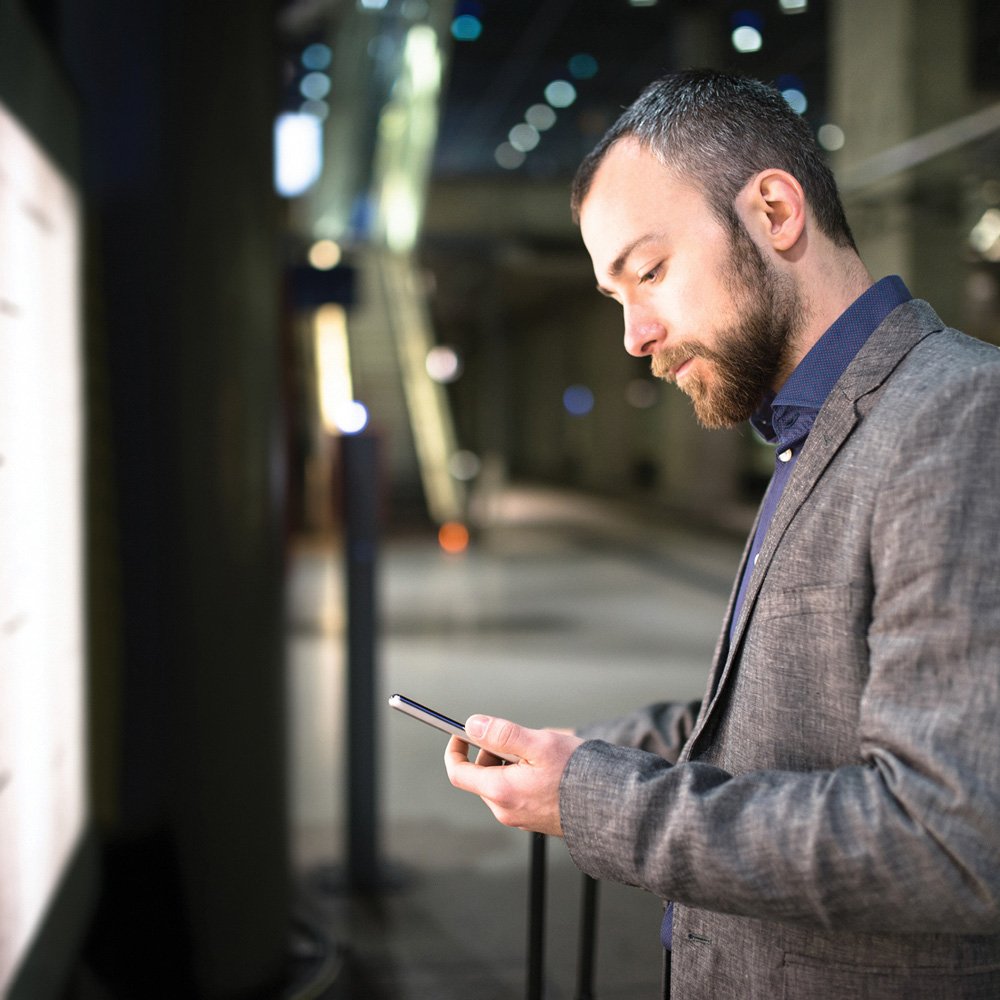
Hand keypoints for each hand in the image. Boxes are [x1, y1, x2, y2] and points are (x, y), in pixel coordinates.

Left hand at [444, 715, 583, 836]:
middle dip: (492, 753)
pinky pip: (517, 793)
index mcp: (501, 791)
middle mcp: (506, 810)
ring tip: (540, 756)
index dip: (455, 749)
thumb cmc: (578, 774)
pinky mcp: (534, 819)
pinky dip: (522, 777)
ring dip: (510, 764)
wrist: (610, 806)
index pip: (458, 772)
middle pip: (481, 776)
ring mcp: (520, 817)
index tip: (461, 733)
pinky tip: (548, 770)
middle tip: (520, 741)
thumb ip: (501, 734)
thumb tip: (473, 725)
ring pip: (500, 783)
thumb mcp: (538, 743)